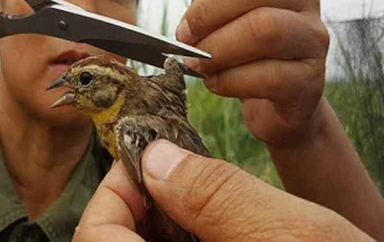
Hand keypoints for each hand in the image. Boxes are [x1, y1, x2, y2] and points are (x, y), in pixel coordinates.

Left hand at [74, 140, 372, 241]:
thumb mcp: (295, 234)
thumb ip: (218, 195)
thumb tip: (157, 158)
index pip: (96, 237)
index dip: (112, 191)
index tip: (145, 159)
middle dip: (140, 202)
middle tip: (175, 174)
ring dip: (162, 222)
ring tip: (201, 201)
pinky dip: (183, 239)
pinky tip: (216, 230)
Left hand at [178, 0, 329, 144]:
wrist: (275, 102)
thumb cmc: (241, 50)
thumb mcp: (222, 13)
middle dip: (206, 12)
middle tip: (184, 37)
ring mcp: (312, 37)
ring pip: (263, 28)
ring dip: (216, 49)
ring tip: (196, 63)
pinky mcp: (311, 79)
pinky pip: (268, 76)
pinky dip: (229, 81)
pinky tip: (214, 82)